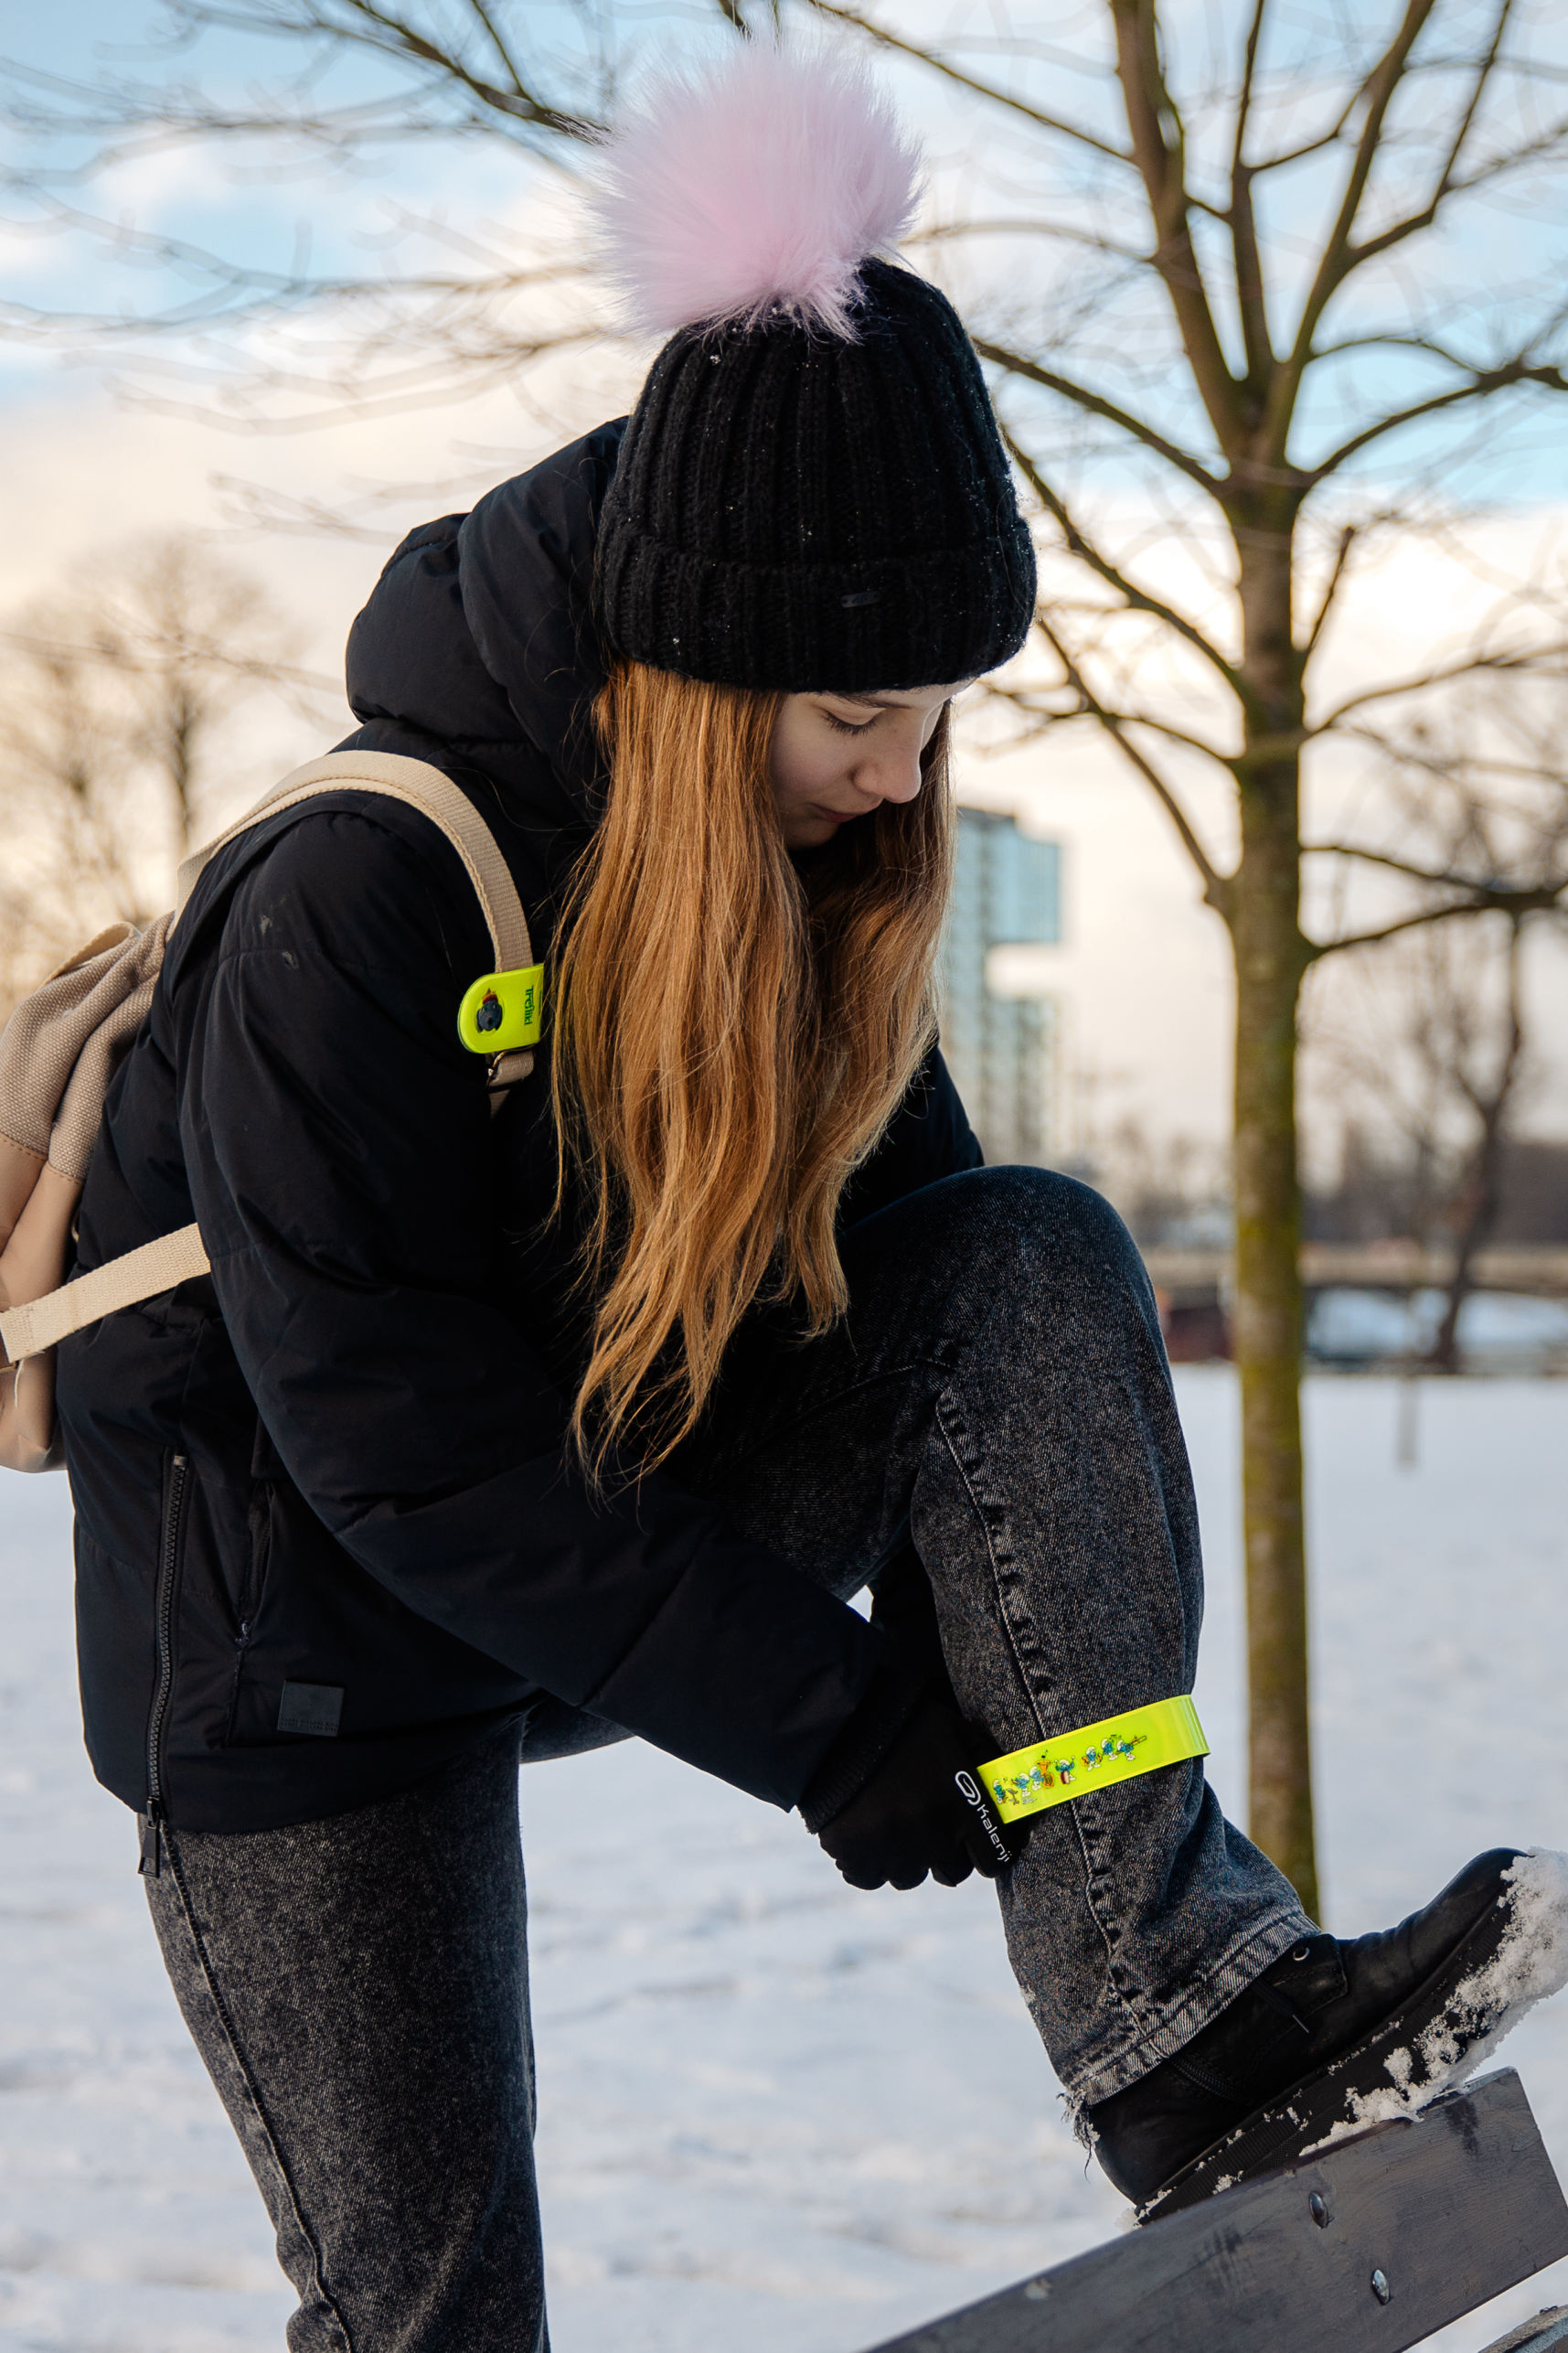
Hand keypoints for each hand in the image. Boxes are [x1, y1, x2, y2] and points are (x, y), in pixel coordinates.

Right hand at [815, 1693, 1011, 1890]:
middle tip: (930, 1828)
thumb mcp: (956, 1731)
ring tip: (893, 1823)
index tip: (977, 1845)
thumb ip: (986, 1765)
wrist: (839, 1719)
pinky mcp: (853, 1854)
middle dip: (946, 1855)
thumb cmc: (906, 1723)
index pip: (994, 1858)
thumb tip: (1012, 1792)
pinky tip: (866, 1832)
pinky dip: (868, 1862)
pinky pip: (869, 1878)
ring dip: (906, 1858)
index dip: (987, 1851)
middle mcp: (932, 1834)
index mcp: (963, 1805)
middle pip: (953, 1873)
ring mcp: (891, 1847)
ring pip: (910, 1877)